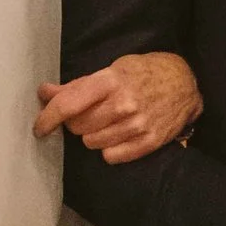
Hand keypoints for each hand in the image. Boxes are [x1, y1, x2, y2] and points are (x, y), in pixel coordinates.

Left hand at [35, 50, 202, 162]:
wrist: (186, 83)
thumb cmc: (145, 72)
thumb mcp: (112, 69)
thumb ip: (78, 85)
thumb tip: (45, 92)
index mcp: (111, 81)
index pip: (69, 105)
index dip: (48, 118)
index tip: (39, 127)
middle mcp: (124, 104)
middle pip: (78, 127)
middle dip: (76, 123)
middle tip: (89, 114)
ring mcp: (138, 125)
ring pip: (92, 143)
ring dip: (94, 135)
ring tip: (108, 122)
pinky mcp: (149, 142)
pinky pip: (111, 156)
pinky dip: (110, 148)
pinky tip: (120, 134)